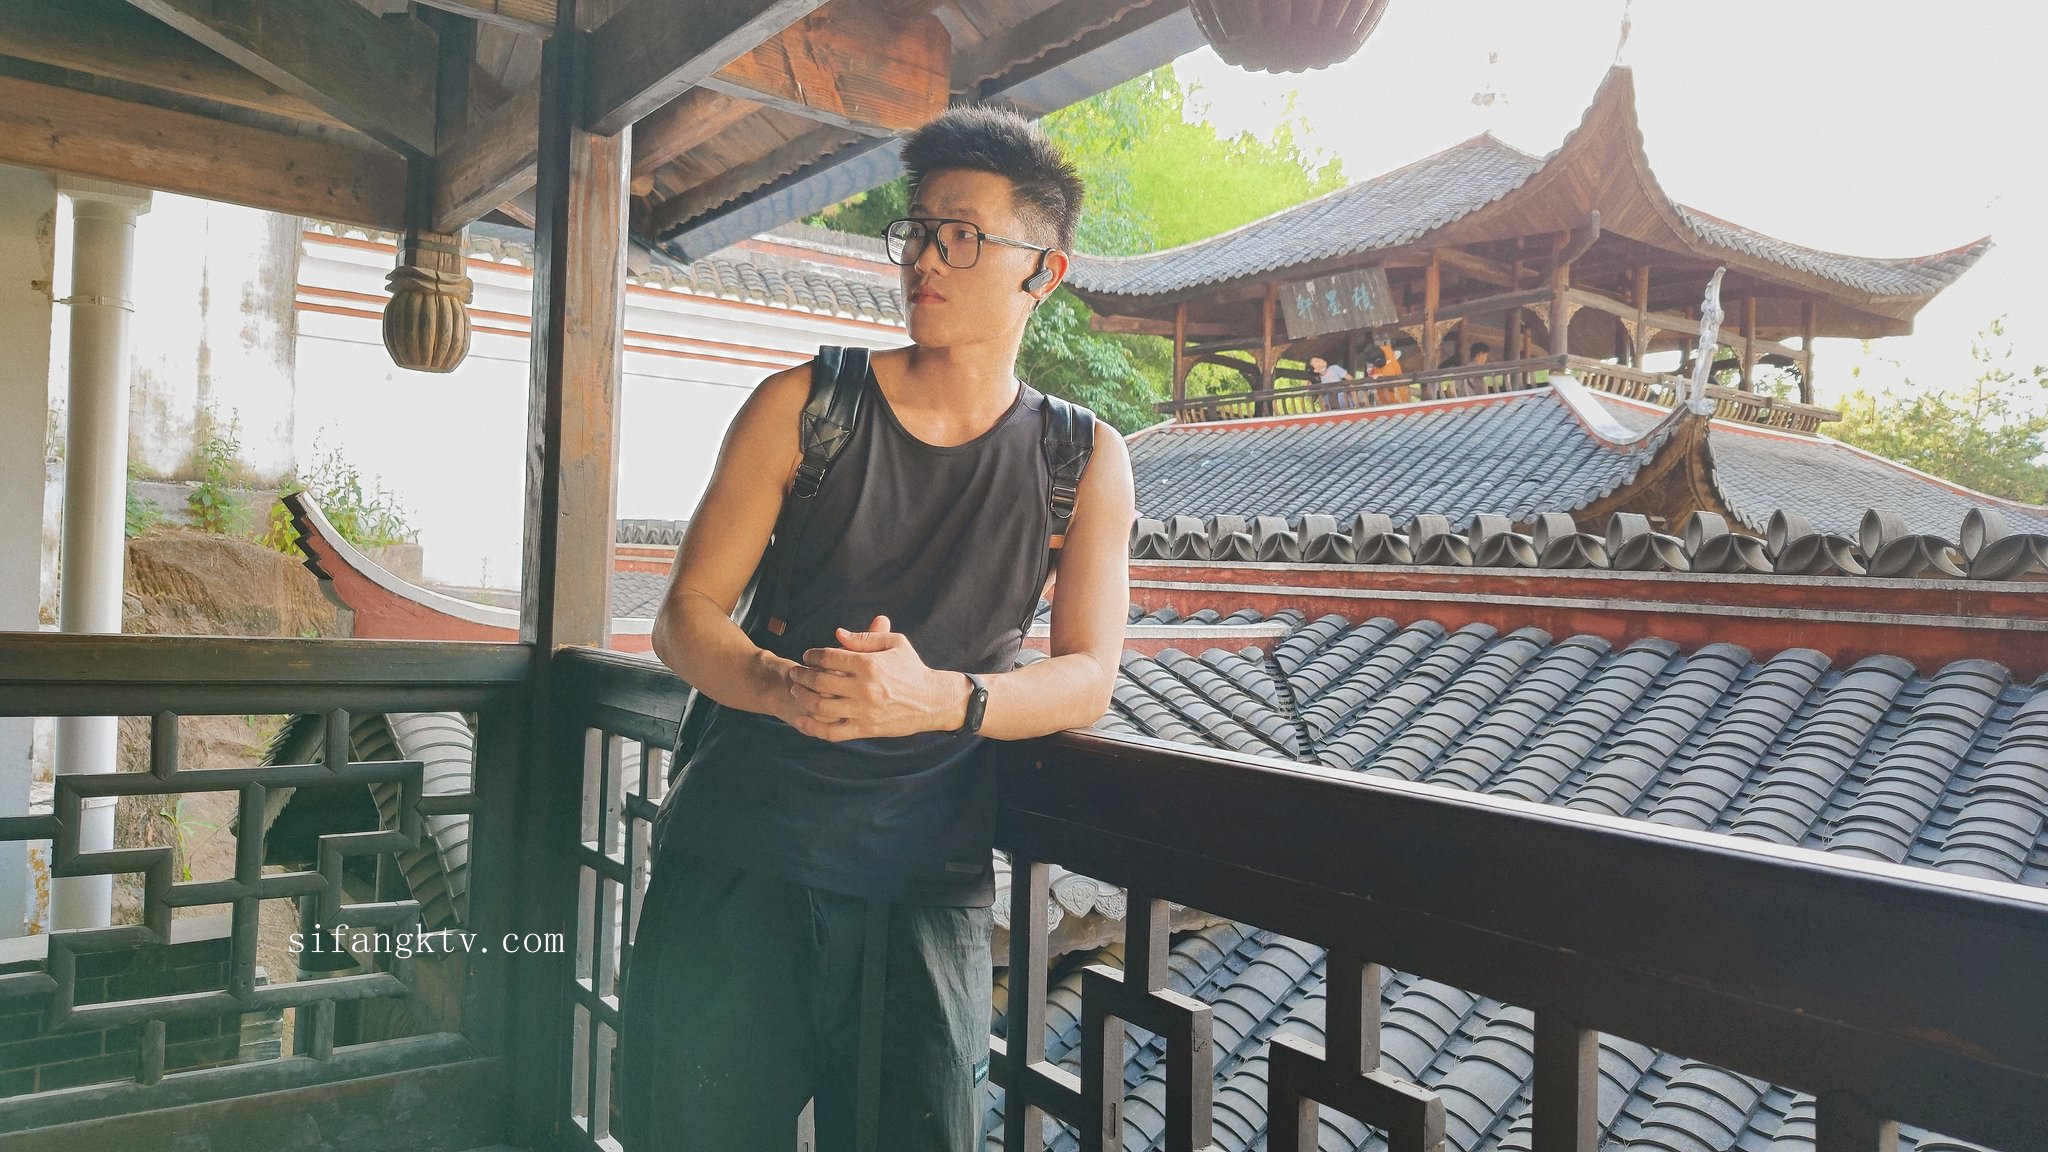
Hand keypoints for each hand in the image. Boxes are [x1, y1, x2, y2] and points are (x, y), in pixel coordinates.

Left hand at [783, 615, 961, 741]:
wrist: (933, 701)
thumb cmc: (912, 669)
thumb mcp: (895, 644)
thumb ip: (865, 637)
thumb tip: (837, 634)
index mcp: (870, 664)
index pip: (828, 657)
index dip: (812, 655)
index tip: (808, 656)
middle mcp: (864, 688)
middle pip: (819, 680)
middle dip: (801, 674)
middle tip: (796, 671)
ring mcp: (864, 711)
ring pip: (820, 706)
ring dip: (802, 697)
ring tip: (796, 690)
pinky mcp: (865, 729)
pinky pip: (831, 732)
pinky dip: (812, 727)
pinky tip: (801, 720)